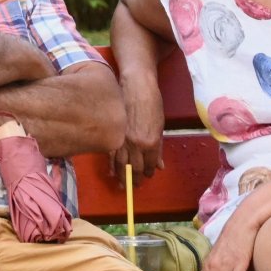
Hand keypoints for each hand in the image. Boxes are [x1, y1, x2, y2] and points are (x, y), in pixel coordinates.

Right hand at [111, 67, 165, 181]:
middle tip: (136, 185)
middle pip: (135, 169)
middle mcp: (135, 144)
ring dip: (122, 177)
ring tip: (123, 185)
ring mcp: (121, 140)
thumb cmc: (152, 102)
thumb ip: (158, 148)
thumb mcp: (160, 126)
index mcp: (151, 143)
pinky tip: (112, 172)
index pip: (150, 165)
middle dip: (136, 179)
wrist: (136, 85)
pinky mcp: (111, 133)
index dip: (150, 172)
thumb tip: (160, 166)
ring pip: (121, 165)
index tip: (149, 175)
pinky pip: (110, 155)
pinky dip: (111, 165)